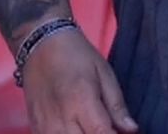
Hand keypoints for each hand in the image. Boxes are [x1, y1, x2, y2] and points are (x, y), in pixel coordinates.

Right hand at [20, 29, 137, 133]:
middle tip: (108, 126)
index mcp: (81, 101)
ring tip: (91, 126)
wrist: (40, 43)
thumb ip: (116, 105)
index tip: (120, 132)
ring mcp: (44, 126)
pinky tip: (76, 128)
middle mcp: (61, 118)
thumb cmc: (76, 55)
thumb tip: (132, 130)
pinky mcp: (35, 127)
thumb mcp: (104, 72)